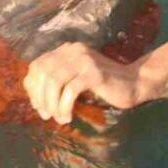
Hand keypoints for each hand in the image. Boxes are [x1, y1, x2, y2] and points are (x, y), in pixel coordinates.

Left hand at [23, 42, 151, 124]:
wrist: (134, 83)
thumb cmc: (103, 86)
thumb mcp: (75, 80)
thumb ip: (57, 82)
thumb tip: (35, 100)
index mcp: (65, 50)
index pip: (37, 65)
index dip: (33, 88)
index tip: (38, 106)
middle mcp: (72, 50)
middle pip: (42, 72)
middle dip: (40, 97)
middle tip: (46, 115)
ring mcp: (84, 60)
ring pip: (54, 80)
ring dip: (51, 103)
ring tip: (58, 117)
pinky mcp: (94, 73)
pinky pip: (70, 90)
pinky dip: (64, 106)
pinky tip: (68, 116)